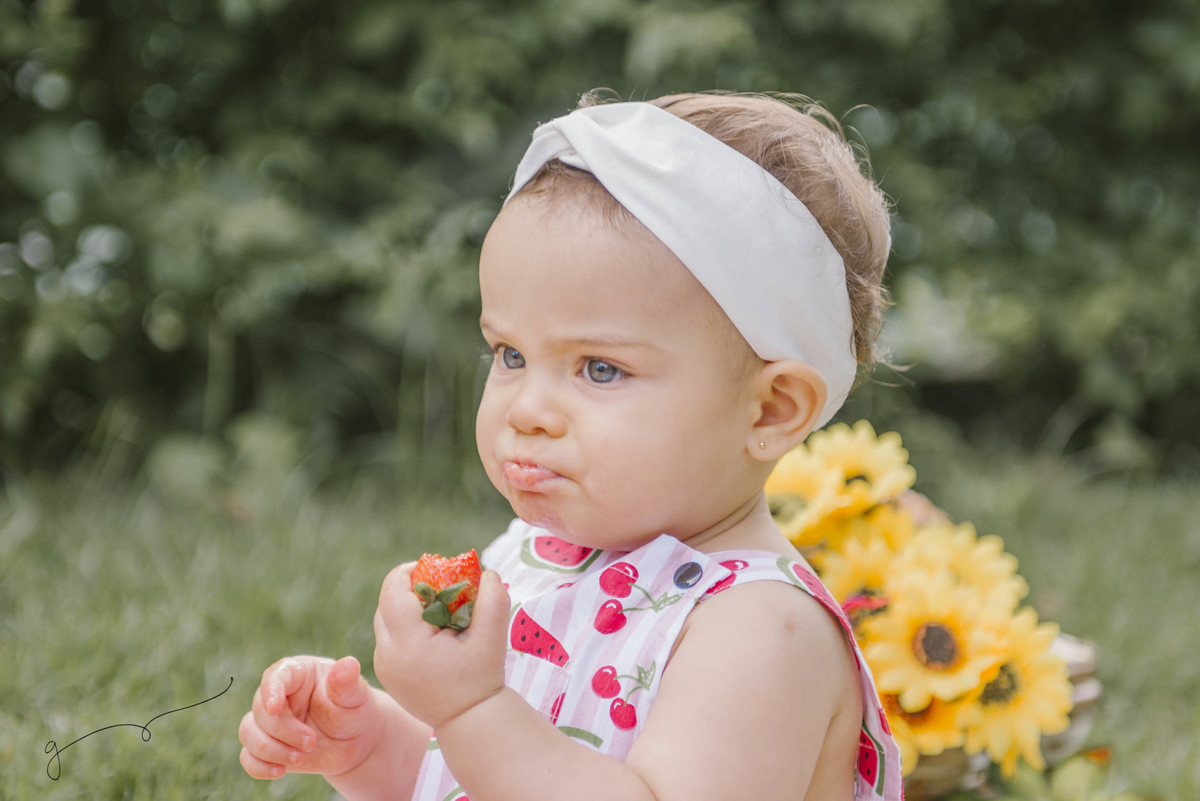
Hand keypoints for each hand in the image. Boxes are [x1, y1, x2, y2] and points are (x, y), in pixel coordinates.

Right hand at [238, 655, 385, 779]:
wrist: (353, 740)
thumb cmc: (353, 709)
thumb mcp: (354, 695)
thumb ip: (347, 682)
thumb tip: (348, 665)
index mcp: (297, 673)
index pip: (275, 676)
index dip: (271, 691)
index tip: (275, 708)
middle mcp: (277, 695)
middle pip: (260, 711)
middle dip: (284, 731)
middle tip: (311, 742)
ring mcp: (268, 722)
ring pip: (248, 733)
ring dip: (271, 750)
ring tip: (300, 758)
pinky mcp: (266, 746)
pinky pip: (248, 757)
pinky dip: (259, 766)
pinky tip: (280, 771)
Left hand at [373, 565, 509, 729]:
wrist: (469, 720)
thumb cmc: (482, 677)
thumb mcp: (492, 636)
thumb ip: (493, 598)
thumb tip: (486, 572)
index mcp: (408, 642)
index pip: (392, 589)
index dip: (410, 571)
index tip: (434, 569)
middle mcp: (387, 654)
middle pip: (386, 602)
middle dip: (410, 589)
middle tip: (440, 589)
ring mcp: (383, 665)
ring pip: (385, 619)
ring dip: (406, 608)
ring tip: (438, 612)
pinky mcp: (386, 673)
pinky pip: (388, 638)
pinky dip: (405, 628)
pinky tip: (432, 633)